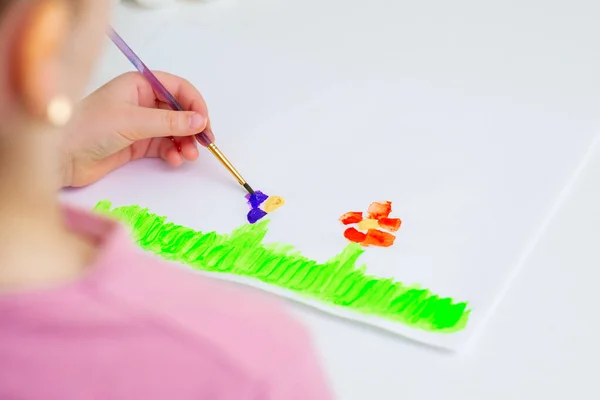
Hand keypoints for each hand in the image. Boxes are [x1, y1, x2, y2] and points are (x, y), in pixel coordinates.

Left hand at [60, 71, 213, 186]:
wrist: (61, 157)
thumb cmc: (87, 128)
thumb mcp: (133, 121)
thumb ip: (170, 122)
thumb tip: (200, 121)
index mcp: (138, 84)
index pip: (177, 88)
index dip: (195, 104)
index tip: (204, 122)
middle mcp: (141, 101)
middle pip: (179, 111)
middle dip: (192, 127)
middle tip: (203, 143)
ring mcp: (140, 124)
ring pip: (174, 131)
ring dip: (185, 143)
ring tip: (188, 155)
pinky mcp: (137, 144)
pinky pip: (164, 146)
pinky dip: (173, 152)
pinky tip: (175, 159)